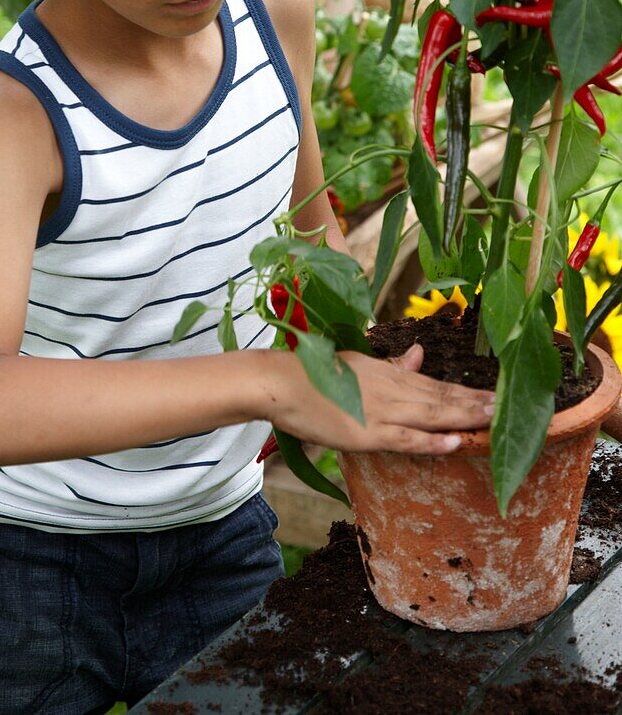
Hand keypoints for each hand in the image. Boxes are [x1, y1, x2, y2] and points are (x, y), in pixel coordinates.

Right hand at [269, 342, 495, 454]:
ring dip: (466, 418)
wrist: (281, 383)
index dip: (470, 391)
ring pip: (433, 415)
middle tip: (513, 408)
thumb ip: (391, 364)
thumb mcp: (358, 362)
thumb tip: (419, 353)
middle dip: (479, 404)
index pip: (438, 383)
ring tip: (497, 421)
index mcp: (390, 373)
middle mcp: (392, 390)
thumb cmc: (314, 372)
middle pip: (444, 397)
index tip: (497, 395)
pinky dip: (431, 441)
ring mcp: (381, 412)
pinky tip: (455, 441)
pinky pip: (406, 439)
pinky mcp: (367, 434)